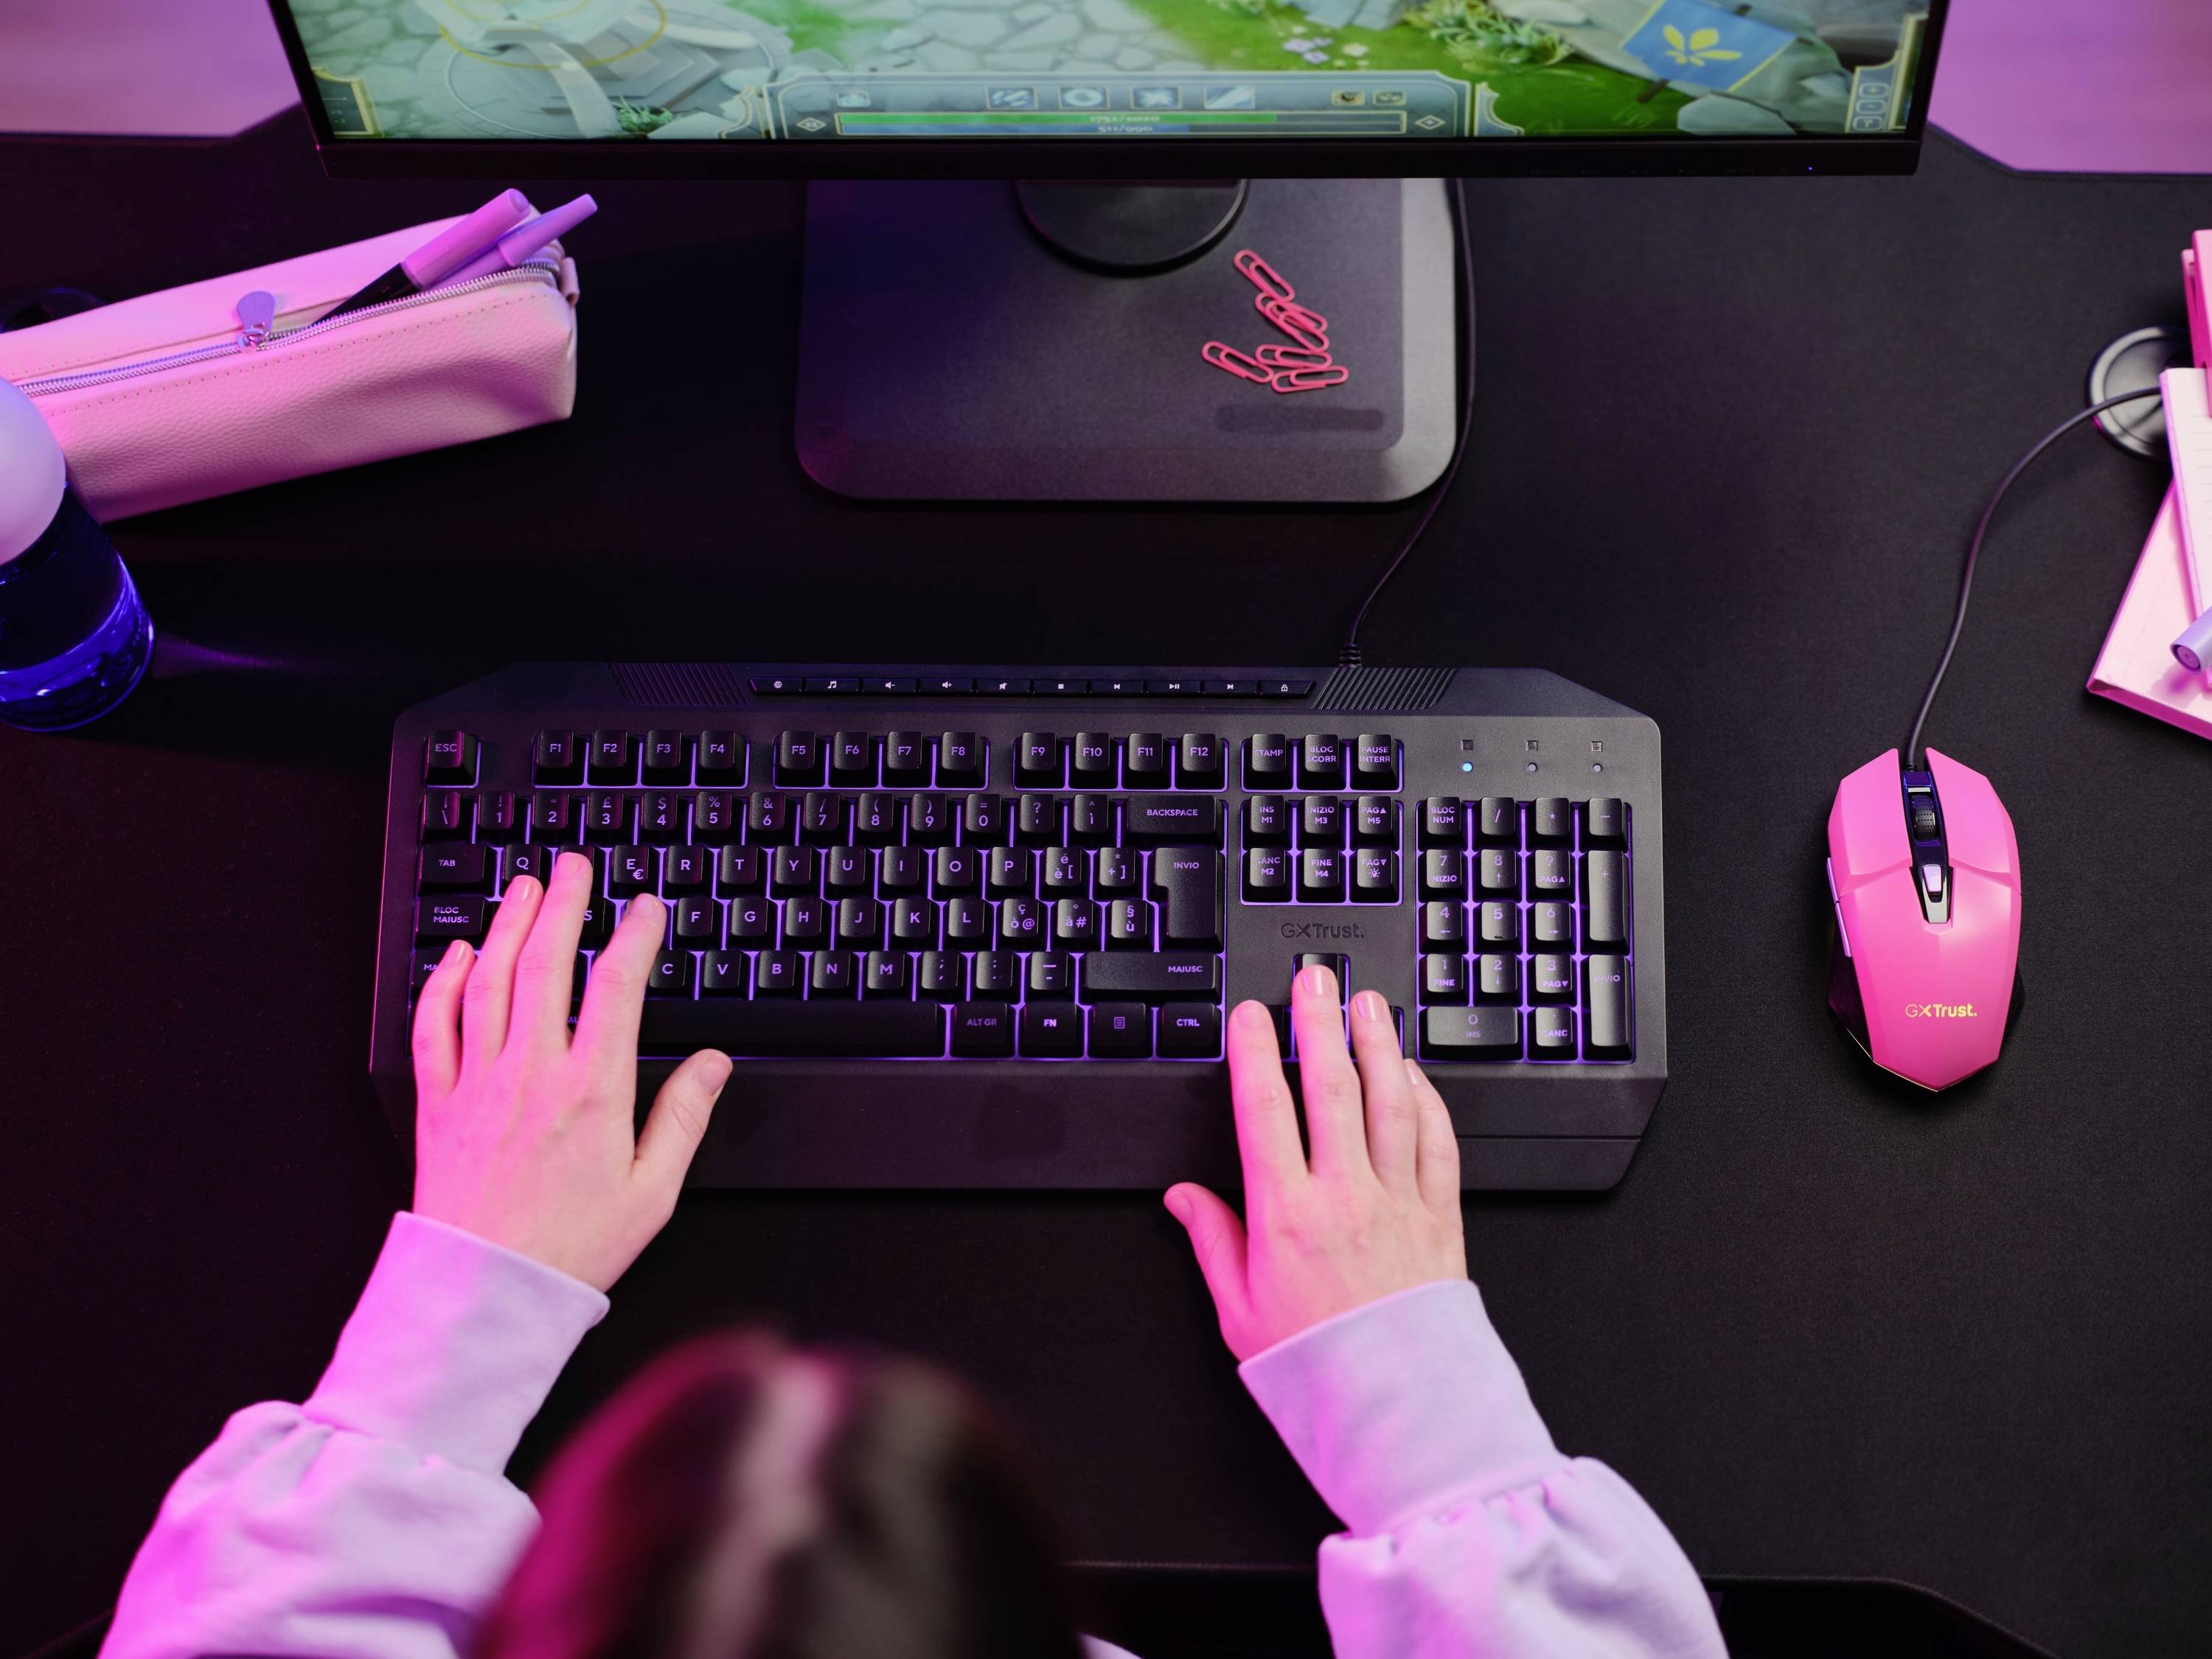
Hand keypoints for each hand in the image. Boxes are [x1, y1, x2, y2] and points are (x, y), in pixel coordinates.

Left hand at [408, 850, 731, 1291]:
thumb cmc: (573, 1251)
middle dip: (564, 904)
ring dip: (509, 925)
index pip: (616, 988)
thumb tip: (714, 1065)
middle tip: (574, 866)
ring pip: (490, 981)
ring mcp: (479, 1084)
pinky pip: (435, 1026)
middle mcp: (532, 1075)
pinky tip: (460, 955)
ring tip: (525, 888)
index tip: (645, 909)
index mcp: (593, 1092)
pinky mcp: (439, 1103)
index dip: (634, 936)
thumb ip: (684, 1119)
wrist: (487, 1295)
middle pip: (546, 964)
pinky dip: (444, 981)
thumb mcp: (653, 1193)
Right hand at [1165, 966, 1465, 1360]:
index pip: (1265, 1110)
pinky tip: (1412, 1073)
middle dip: (1319, 1023)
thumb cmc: (1318, 1367)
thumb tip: (1182, 1198)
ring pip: (1390, 1102)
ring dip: (1377, 1044)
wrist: (1398, 1409)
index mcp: (1287, 1216)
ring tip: (1366, 1004)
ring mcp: (1398, 1202)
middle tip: (1314, 979)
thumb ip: (1213, 1242)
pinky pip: (1436, 1141)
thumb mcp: (1240, 1311)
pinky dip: (1426, 1099)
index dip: (1255, 1052)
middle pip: (1332, 1087)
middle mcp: (1345, 1197)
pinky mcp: (1440, 1216)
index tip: (1250, 1016)